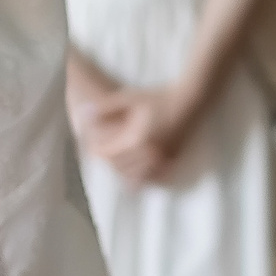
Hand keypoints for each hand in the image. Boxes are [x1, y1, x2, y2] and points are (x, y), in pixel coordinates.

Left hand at [76, 86, 197, 186]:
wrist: (192, 100)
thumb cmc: (159, 96)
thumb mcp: (129, 98)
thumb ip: (105, 108)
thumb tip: (84, 113)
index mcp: (137, 140)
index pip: (109, 154)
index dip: (97, 151)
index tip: (89, 146)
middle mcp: (151, 154)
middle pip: (120, 167)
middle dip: (109, 161)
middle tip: (100, 154)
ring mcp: (164, 160)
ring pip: (137, 177)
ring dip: (124, 172)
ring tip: (117, 164)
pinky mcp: (174, 161)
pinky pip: (155, 178)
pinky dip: (144, 177)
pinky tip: (138, 172)